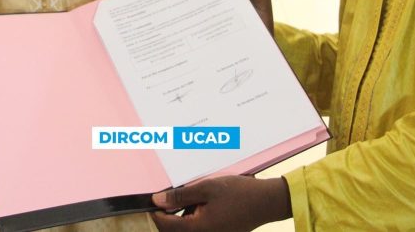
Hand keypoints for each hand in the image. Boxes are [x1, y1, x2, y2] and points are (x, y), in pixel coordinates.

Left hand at [151, 176, 291, 231]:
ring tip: (188, 199)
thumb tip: (157, 200)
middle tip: (167, 199)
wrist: (266, 202)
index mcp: (197, 228)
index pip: (165, 226)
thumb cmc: (240, 194)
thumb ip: (180, 196)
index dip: (154, 214)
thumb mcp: (207, 188)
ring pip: (187, 229)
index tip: (149, 204)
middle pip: (175, 230)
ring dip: (182, 217)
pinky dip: (194, 219)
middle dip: (168, 216)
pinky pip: (198, 229)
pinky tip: (200, 205)